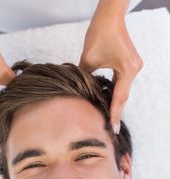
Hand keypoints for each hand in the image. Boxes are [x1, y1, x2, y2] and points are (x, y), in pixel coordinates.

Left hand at [79, 16, 142, 132]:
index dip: (114, 114)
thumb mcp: (88, 60)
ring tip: (108, 118)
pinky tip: (107, 101)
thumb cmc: (99, 33)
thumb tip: (79, 93)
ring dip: (115, 102)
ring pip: (122, 90)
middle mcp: (134, 69)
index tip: (113, 128)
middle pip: (123, 95)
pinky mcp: (130, 64)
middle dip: (116, 111)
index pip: (119, 97)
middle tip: (111, 128)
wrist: (109, 15)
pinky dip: (115, 91)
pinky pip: (122, 82)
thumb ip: (85, 78)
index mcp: (127, 70)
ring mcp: (134, 67)